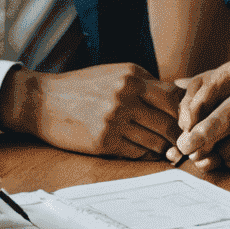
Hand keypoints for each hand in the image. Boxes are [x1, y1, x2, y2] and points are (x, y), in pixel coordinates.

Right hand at [0, 64, 184, 157]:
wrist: (42, 101)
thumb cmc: (82, 87)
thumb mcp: (115, 74)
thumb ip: (144, 84)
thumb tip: (178, 99)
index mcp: (132, 76)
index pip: (174, 97)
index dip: (185, 112)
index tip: (187, 121)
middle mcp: (126, 95)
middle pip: (169, 122)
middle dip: (179, 135)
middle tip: (184, 143)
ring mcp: (114, 119)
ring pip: (156, 141)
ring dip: (164, 148)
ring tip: (167, 151)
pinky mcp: (104, 141)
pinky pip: (137, 152)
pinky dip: (145, 154)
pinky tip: (144, 151)